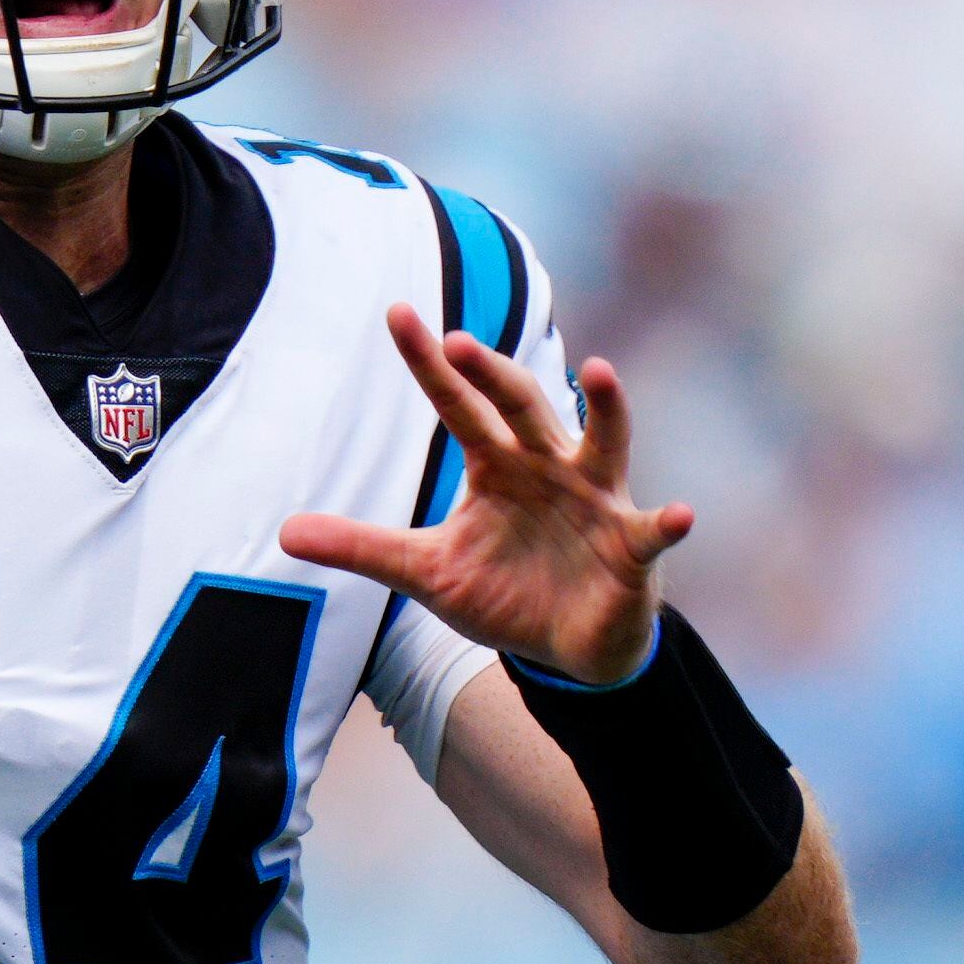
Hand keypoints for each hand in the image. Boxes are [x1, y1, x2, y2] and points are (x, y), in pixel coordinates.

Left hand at [281, 307, 689, 686]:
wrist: (564, 648)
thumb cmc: (503, 592)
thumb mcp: (425, 572)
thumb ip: (362, 547)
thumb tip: (284, 533)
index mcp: (496, 465)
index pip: (457, 406)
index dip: (430, 365)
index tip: (397, 315)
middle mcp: (547, 467)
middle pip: (522, 408)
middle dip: (496, 374)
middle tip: (463, 343)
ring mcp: (594, 501)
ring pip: (602, 443)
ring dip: (606, 409)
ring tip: (601, 372)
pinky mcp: (631, 548)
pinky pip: (652, 531)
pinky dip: (667, 524)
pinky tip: (679, 515)